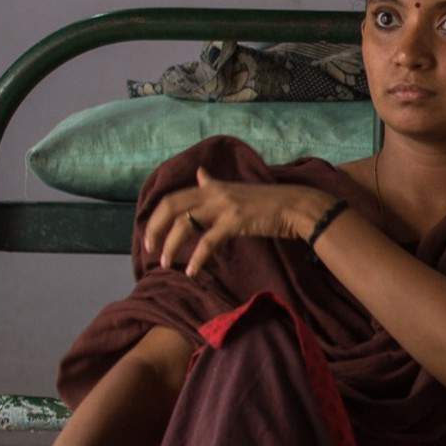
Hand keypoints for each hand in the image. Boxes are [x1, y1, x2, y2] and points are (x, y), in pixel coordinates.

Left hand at [143, 168, 327, 277]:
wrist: (295, 206)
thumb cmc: (269, 202)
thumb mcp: (237, 189)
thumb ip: (214, 185)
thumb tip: (200, 174)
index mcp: (212, 186)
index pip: (173, 197)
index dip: (157, 216)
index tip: (151, 233)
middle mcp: (213, 192)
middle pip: (171, 206)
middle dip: (155, 228)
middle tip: (150, 247)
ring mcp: (223, 206)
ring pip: (184, 223)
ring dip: (171, 245)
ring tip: (165, 262)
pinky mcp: (234, 222)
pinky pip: (207, 242)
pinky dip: (196, 258)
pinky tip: (191, 270)